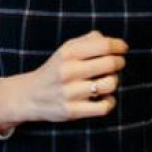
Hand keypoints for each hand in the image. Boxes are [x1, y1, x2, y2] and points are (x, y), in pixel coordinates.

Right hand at [0, 30, 127, 131]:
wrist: (30, 96)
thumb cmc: (56, 69)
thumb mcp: (67, 49)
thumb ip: (90, 40)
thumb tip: (114, 43)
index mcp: (68, 53)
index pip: (104, 45)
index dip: (119, 46)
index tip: (122, 49)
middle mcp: (68, 71)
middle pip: (111, 63)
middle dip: (119, 62)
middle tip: (117, 64)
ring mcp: (70, 92)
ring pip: (110, 84)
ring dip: (114, 81)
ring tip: (107, 81)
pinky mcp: (72, 111)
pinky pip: (103, 107)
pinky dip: (110, 102)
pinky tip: (105, 98)